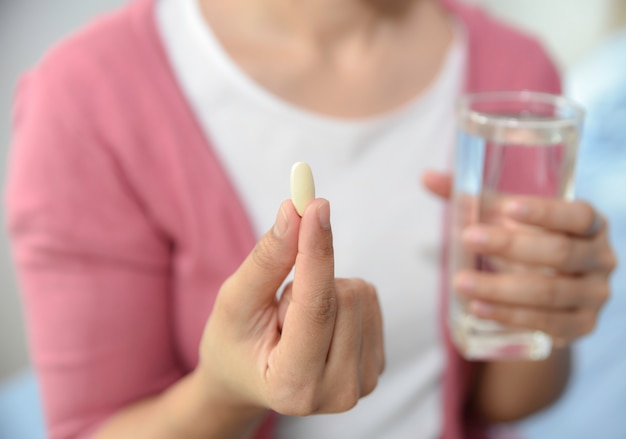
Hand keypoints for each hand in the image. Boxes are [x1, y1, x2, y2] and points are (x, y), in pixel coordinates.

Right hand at [198, 199, 384, 416]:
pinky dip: (340, 297)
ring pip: (359, 293)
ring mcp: (363, 382)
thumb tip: (294, 212)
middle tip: (279, 306)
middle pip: (342, 295)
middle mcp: (337, 392)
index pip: (316, 308)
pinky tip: (318, 324)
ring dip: (324, 289)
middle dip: (308, 279)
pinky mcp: (377, 364)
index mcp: (293, 386)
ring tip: (295, 320)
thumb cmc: (233, 343)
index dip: (316, 251)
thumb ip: (266, 260)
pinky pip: (369, 299)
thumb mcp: (235, 302)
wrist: (249, 381)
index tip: (315, 204)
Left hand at [423, 171, 616, 346]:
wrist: (549, 292)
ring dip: (501, 289)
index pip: (577, 215)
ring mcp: (593, 296)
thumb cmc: (527, 242)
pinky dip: (510, 316)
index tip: (507, 208)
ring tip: (460, 282)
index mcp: (590, 224)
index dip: (546, 212)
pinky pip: (547, 324)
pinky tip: (478, 308)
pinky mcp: (580, 326)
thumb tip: (426, 178)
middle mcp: (600, 259)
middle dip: (510, 246)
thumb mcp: (507, 220)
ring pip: (550, 293)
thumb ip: (472, 198)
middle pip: (560, 253)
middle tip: (468, 238)